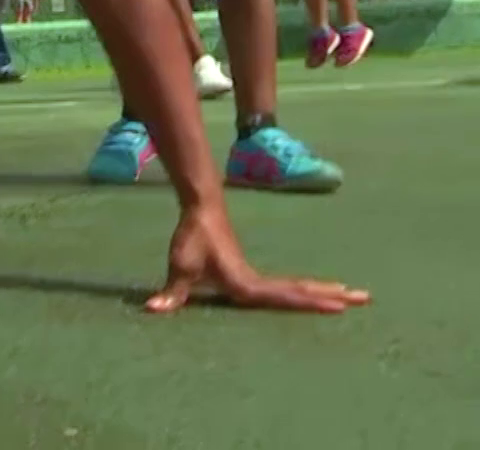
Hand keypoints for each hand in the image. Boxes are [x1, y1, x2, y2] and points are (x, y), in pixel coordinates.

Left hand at [146, 205, 369, 314]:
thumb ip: (171, 293)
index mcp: (244, 283)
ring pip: (297, 287)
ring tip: (357, 295)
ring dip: (324, 292)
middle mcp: (256, 281)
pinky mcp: (253, 274)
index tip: (339, 305)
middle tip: (366, 298)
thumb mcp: (180, 266)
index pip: (281, 297)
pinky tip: (322, 293)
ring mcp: (257, 277)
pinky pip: (286, 286)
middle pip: (300, 292)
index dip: (309, 303)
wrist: (201, 209)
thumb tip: (152, 310)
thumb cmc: (191, 238)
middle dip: (331, 297)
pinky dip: (306, 291)